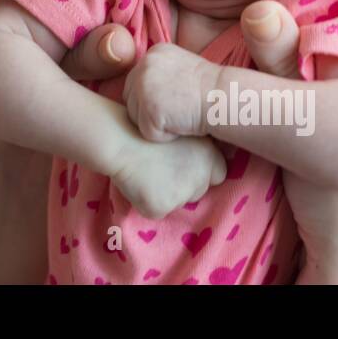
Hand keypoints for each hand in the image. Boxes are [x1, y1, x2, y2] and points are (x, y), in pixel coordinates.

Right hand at [109, 131, 227, 219]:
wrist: (119, 139)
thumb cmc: (147, 128)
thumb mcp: (181, 128)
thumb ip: (198, 144)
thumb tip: (211, 156)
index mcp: (210, 156)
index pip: (218, 174)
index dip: (201, 170)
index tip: (185, 163)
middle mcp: (201, 178)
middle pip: (198, 190)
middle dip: (184, 184)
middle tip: (162, 166)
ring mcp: (182, 196)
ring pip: (178, 201)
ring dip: (166, 192)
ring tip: (147, 170)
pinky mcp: (161, 208)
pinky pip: (157, 210)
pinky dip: (147, 201)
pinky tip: (138, 182)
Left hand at [123, 43, 220, 140]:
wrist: (226, 99)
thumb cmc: (209, 91)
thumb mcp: (181, 69)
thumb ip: (158, 74)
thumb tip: (138, 92)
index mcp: (152, 53)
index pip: (135, 84)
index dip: (152, 99)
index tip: (175, 100)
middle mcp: (144, 65)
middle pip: (131, 100)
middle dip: (149, 112)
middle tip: (178, 110)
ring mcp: (144, 86)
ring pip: (136, 118)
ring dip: (157, 124)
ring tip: (181, 115)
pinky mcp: (148, 110)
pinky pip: (148, 133)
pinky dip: (165, 136)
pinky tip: (182, 124)